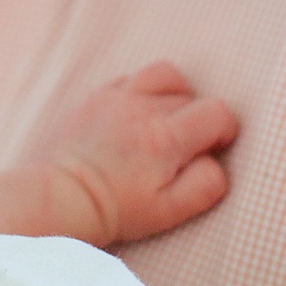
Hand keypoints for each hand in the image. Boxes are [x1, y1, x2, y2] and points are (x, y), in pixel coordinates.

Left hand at [49, 61, 238, 244]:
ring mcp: (117, 97)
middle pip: (191, 97)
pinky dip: (142, 92)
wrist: (62, 198)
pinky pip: (132, 78)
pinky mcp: (97, 96)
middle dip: (196, 120)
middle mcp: (143, 109)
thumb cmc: (116, 209)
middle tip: (182, 150)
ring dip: (174, 93)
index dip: (224, 130)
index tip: (212, 149)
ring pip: (164, 74)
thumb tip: (215, 160)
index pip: (217, 111)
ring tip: (167, 120)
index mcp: (166, 138)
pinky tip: (137, 116)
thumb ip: (205, 185)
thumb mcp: (169, 211)